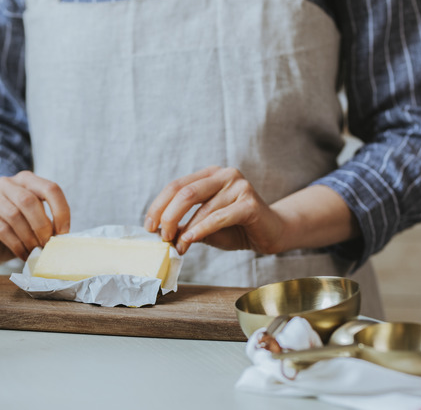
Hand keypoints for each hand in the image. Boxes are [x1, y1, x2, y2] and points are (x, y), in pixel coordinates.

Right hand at [0, 171, 69, 261]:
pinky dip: (17, 246)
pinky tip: (24, 255)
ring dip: (29, 238)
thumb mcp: (37, 217)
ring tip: (37, 251)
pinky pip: (2, 230)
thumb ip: (50, 221)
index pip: (50, 188)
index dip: (61, 211)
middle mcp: (7, 184)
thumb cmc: (21, 225)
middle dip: (42, 226)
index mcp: (27, 179)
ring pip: (14, 215)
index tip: (64, 233)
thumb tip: (63, 238)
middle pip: (29, 201)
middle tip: (48, 244)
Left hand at [144, 167, 284, 254]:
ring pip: (201, 207)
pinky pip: (219, 217)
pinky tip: (189, 241)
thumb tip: (159, 232)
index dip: (158, 206)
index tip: (148, 226)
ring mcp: (239, 186)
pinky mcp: (250, 203)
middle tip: (161, 237)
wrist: (272, 233)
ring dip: (185, 231)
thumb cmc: (235, 229)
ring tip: (177, 247)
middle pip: (184, 192)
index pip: (176, 186)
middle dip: (168, 216)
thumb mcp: (204, 226)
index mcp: (209, 175)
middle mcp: (224, 175)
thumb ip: (185, 225)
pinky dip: (200, 230)